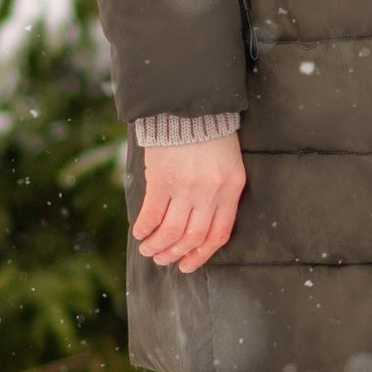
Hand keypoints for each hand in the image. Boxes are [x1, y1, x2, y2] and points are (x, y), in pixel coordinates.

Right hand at [131, 131, 246, 272]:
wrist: (191, 106)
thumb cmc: (211, 136)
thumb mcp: (228, 165)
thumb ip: (220, 194)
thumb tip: (201, 227)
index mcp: (231, 189)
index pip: (218, 234)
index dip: (202, 255)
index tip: (187, 265)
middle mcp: (210, 192)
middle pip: (193, 237)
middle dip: (176, 254)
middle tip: (163, 259)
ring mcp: (186, 187)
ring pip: (172, 231)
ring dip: (158, 246)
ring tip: (148, 250)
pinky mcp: (163, 179)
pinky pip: (152, 214)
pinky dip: (145, 228)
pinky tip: (140, 232)